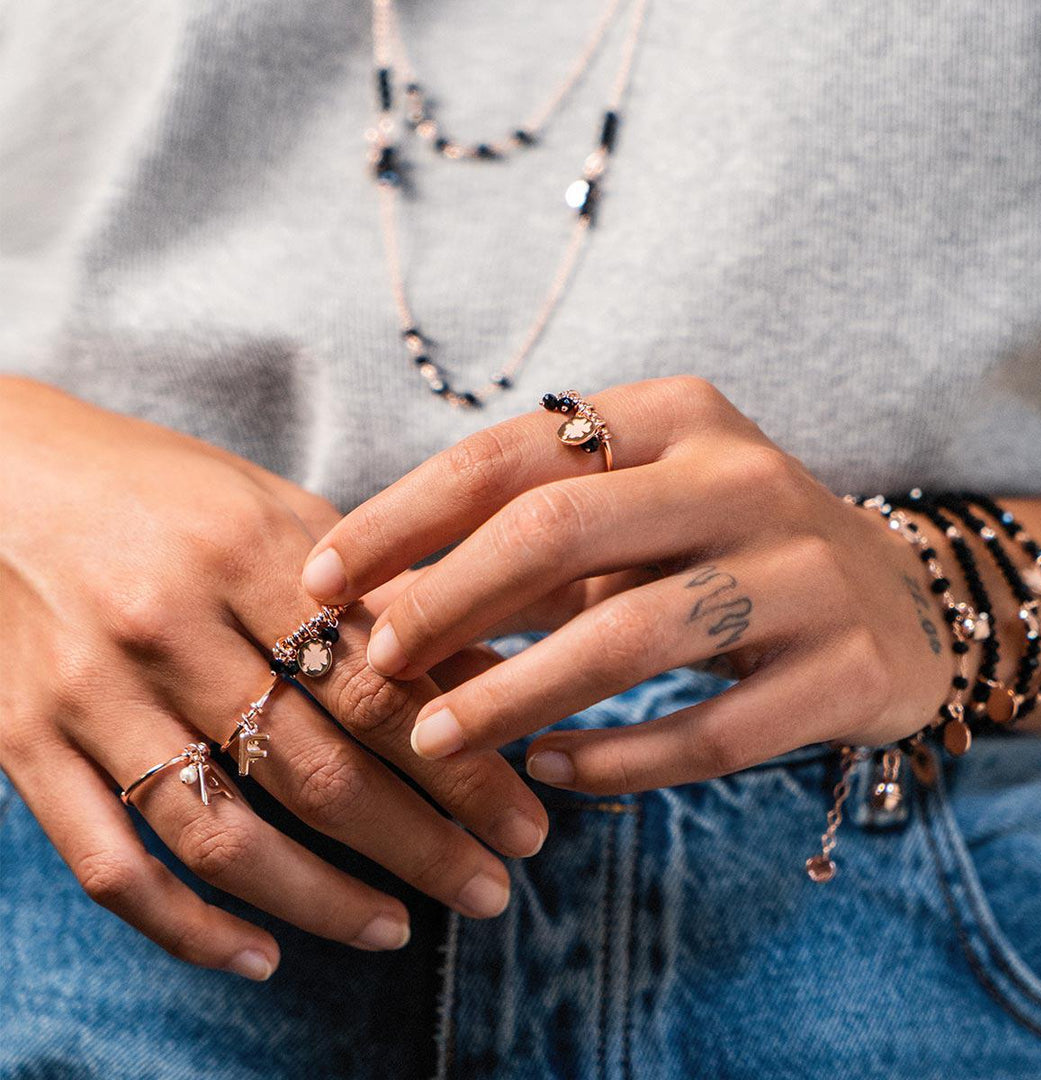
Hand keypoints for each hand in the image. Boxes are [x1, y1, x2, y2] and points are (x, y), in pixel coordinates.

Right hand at [0, 378, 546, 978]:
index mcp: (249, 555)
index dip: (463, 768)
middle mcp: (172, 627)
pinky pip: (111, 864)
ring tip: (399, 929)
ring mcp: (93, 694)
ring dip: (325, 900)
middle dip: (422, 845)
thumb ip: (371, 590)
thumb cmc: (157, 486)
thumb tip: (483, 664)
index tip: (521, 822)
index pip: (381, 688)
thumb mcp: (271, 508)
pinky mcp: (24, 744)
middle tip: (492, 890)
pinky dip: (187, 926)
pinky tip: (261, 954)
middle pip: (319, 770)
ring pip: (223, 835)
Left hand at [302, 376, 954, 792]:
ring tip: (435, 741)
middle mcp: (742, 477)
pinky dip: (618, 758)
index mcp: (677, 416)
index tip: (323, 579)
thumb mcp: (639, 509)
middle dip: (446, 602)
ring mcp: (803, 573)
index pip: (510, 456)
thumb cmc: (724, 546)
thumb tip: (384, 592)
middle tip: (372, 664)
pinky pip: (711, 732)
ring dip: (516, 696)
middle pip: (562, 532)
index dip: (403, 518)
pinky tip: (553, 773)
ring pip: (632, 637)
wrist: (897, 598)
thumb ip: (534, 535)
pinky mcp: (843, 671)